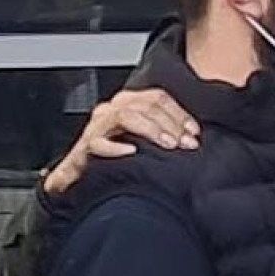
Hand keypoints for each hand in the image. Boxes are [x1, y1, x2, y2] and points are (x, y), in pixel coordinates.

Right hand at [43, 88, 199, 193]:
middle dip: (171, 124)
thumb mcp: (141, 141)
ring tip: (167, 145)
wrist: (80, 178)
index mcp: (126, 104)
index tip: (194, 132)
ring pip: (125, 116)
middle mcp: (111, 110)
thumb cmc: (115, 158)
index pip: (157, 97)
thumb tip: (192, 137)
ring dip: (150, 130)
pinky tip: (131, 153)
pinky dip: (116, 147)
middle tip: (186, 143)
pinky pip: (99, 143)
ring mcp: (97, 127)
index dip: (179, 113)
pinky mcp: (84, 148)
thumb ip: (163, 133)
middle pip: (145, 105)